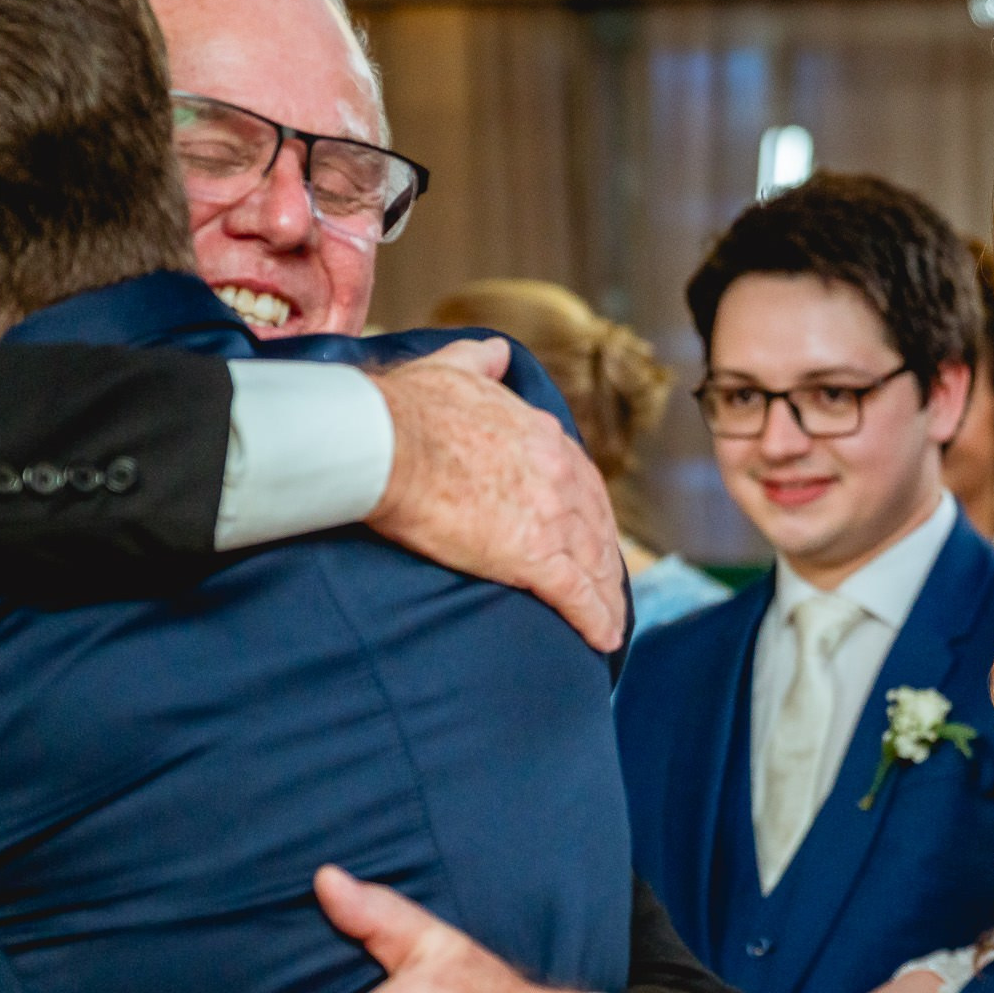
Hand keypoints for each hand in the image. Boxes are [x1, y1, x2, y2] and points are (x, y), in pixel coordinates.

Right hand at [367, 338, 627, 651]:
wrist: (382, 442)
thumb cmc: (404, 409)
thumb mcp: (452, 370)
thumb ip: (479, 362)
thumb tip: (497, 354)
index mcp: (542, 436)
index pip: (582, 480)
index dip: (589, 510)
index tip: (590, 529)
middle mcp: (558, 474)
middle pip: (595, 524)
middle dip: (604, 558)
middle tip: (609, 585)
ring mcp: (549, 515)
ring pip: (591, 562)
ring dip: (606, 595)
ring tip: (611, 621)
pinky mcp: (531, 555)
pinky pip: (574, 594)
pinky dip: (594, 618)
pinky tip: (604, 639)